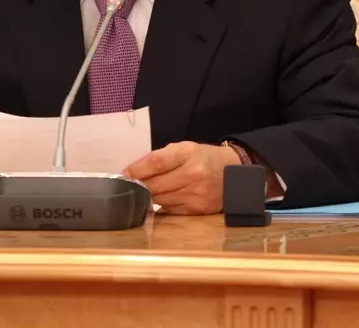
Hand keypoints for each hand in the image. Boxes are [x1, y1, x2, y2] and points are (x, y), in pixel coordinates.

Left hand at [123, 141, 240, 214]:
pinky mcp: (197, 209)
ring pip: (160, 199)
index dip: (137, 169)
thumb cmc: (203, 158)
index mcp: (188, 153)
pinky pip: (170, 210)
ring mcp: (195, 194)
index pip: (156, 162)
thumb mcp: (184, 148)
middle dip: (139, 186)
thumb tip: (133, 171)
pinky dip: (163, 204)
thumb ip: (160, 157)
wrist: (233, 173)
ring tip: (146, 191)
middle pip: (155, 184)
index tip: (124, 174)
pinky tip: (164, 198)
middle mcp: (193, 174)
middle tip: (129, 186)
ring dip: (150, 196)